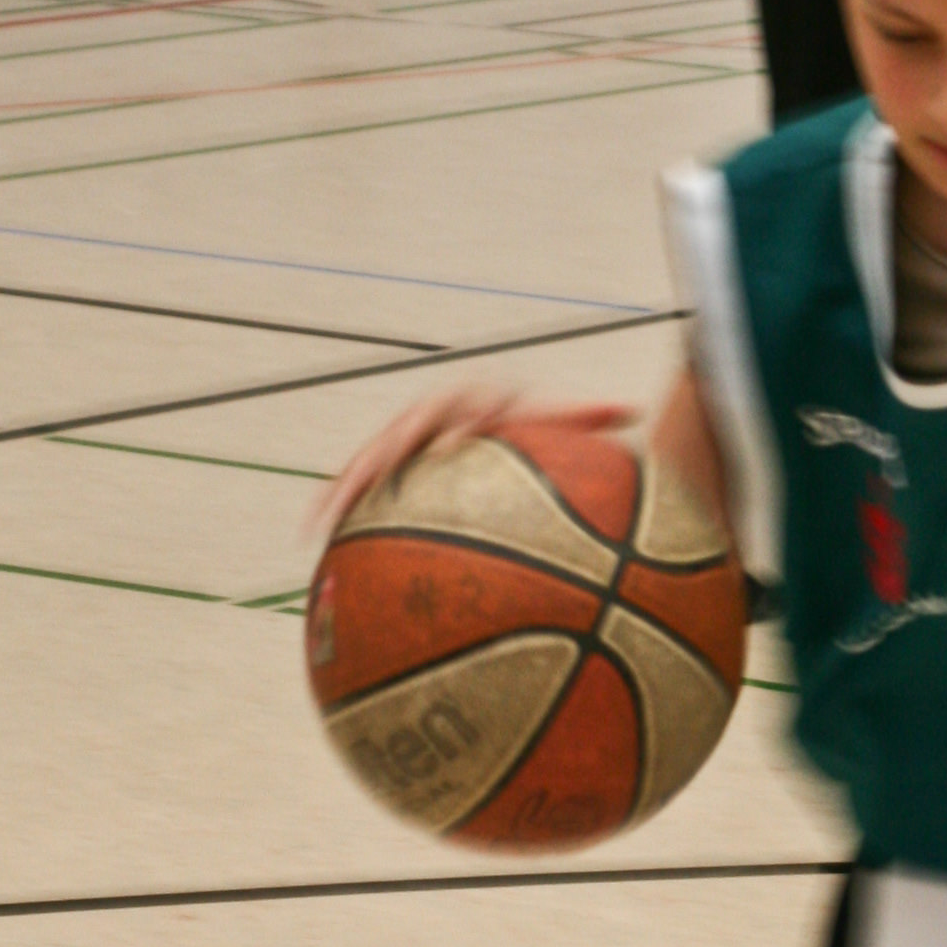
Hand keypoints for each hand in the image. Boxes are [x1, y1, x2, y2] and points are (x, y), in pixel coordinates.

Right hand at [311, 392, 633, 543]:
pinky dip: (333, 510)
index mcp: (470, 400)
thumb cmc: (534, 422)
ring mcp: (402, 440)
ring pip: (365, 464)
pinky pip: (356, 488)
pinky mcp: (385, 465)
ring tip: (318, 525)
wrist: (497, 412)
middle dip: (381, 460)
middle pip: (397, 436)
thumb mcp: (559, 417)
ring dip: (341, 491)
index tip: (452, 451)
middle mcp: (430, 416)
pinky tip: (313, 547)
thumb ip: (585, 417)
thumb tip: (633, 409)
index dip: (456, 429)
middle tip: (370, 487)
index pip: (461, 411)